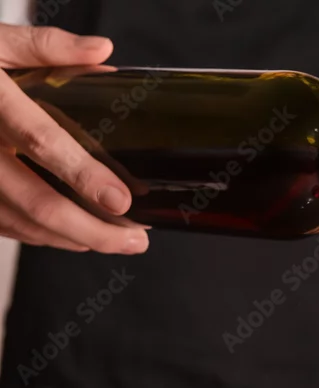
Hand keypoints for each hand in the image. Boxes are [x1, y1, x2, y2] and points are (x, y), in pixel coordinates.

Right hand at [0, 23, 147, 252]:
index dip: (83, 175)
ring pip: (19, 223)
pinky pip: (1, 224)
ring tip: (117, 240)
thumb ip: (45, 46)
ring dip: (72, 239)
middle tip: (135, 240)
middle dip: (92, 230)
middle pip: (35, 201)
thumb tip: (100, 51)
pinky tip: (73, 236)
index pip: (40, 141)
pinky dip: (40, 236)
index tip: (120, 200)